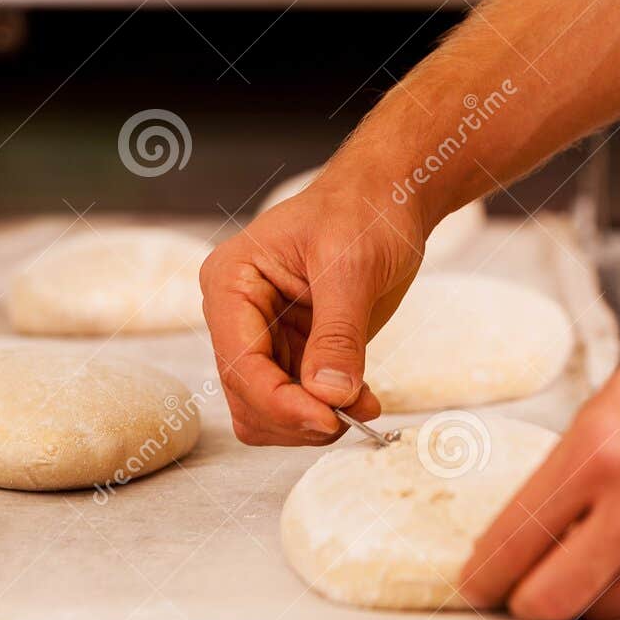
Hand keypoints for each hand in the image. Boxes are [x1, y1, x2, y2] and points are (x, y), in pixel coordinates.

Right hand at [201, 173, 423, 444]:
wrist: (387, 198)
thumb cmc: (361, 209)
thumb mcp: (352, 266)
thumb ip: (338, 334)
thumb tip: (329, 395)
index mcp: (231, 282)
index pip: (239, 363)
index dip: (280, 402)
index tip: (329, 418)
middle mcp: (237, 315)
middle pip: (247, 396)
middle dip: (297, 415)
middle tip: (352, 415)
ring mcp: (264, 336)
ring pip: (267, 410)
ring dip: (312, 422)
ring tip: (362, 405)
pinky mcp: (295, 351)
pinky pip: (297, 403)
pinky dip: (326, 412)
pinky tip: (361, 400)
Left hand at [459, 298, 619, 619]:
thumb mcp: (610, 404)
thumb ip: (571, 471)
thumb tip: (531, 528)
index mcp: (599, 451)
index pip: (516, 541)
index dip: (485, 575)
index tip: (476, 583)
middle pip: (554, 602)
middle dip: (526, 607)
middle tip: (516, 598)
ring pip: (612, 612)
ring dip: (588, 603)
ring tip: (582, 576)